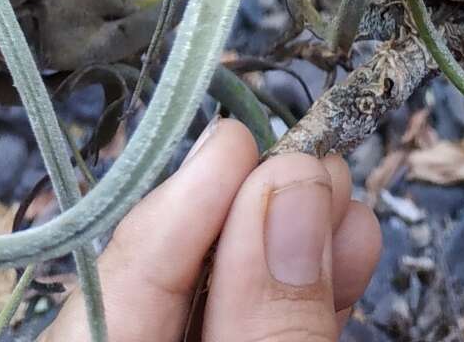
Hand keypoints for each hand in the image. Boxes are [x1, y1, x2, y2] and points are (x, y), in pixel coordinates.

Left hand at [46, 117, 380, 341]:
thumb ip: (270, 326)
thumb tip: (291, 184)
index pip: (118, 285)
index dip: (181, 208)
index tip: (240, 141)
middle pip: (165, 284)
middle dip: (247, 215)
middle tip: (314, 160)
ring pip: (217, 307)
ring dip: (288, 250)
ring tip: (341, 197)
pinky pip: (248, 336)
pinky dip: (296, 300)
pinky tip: (346, 254)